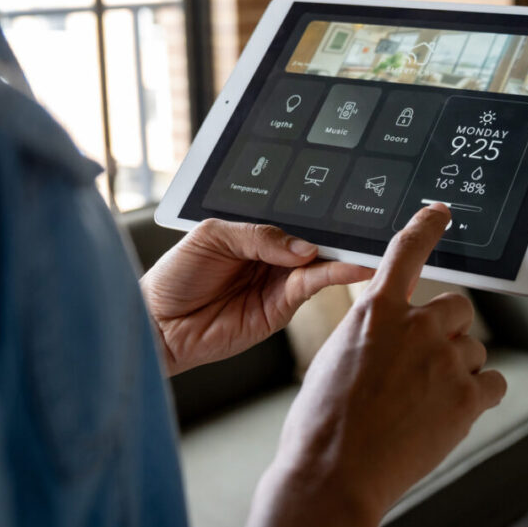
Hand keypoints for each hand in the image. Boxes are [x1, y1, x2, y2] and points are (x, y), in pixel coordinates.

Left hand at [141, 219, 370, 375]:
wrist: (156, 323)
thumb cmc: (175, 276)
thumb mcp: (212, 236)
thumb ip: (258, 235)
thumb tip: (304, 248)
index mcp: (256, 235)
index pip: (294, 220)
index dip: (317, 213)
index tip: (346, 203)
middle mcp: (273, 258)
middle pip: (315, 241)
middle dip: (341, 234)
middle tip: (370, 224)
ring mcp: (279, 284)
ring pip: (321, 264)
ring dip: (345, 255)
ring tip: (369, 246)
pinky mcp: (280, 310)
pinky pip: (311, 287)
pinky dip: (334, 276)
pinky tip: (349, 267)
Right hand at [201, 204, 505, 526]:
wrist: (332, 476)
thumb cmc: (321, 426)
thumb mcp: (335, 359)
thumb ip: (372, 336)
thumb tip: (398, 340)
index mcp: (375, 313)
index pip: (407, 254)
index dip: (427, 229)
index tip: (441, 214)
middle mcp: (417, 327)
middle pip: (458, 308)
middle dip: (447, 330)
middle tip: (422, 367)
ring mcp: (446, 361)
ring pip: (474, 349)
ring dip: (458, 369)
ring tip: (422, 405)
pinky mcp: (467, 398)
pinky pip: (493, 383)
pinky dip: (479, 397)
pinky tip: (449, 416)